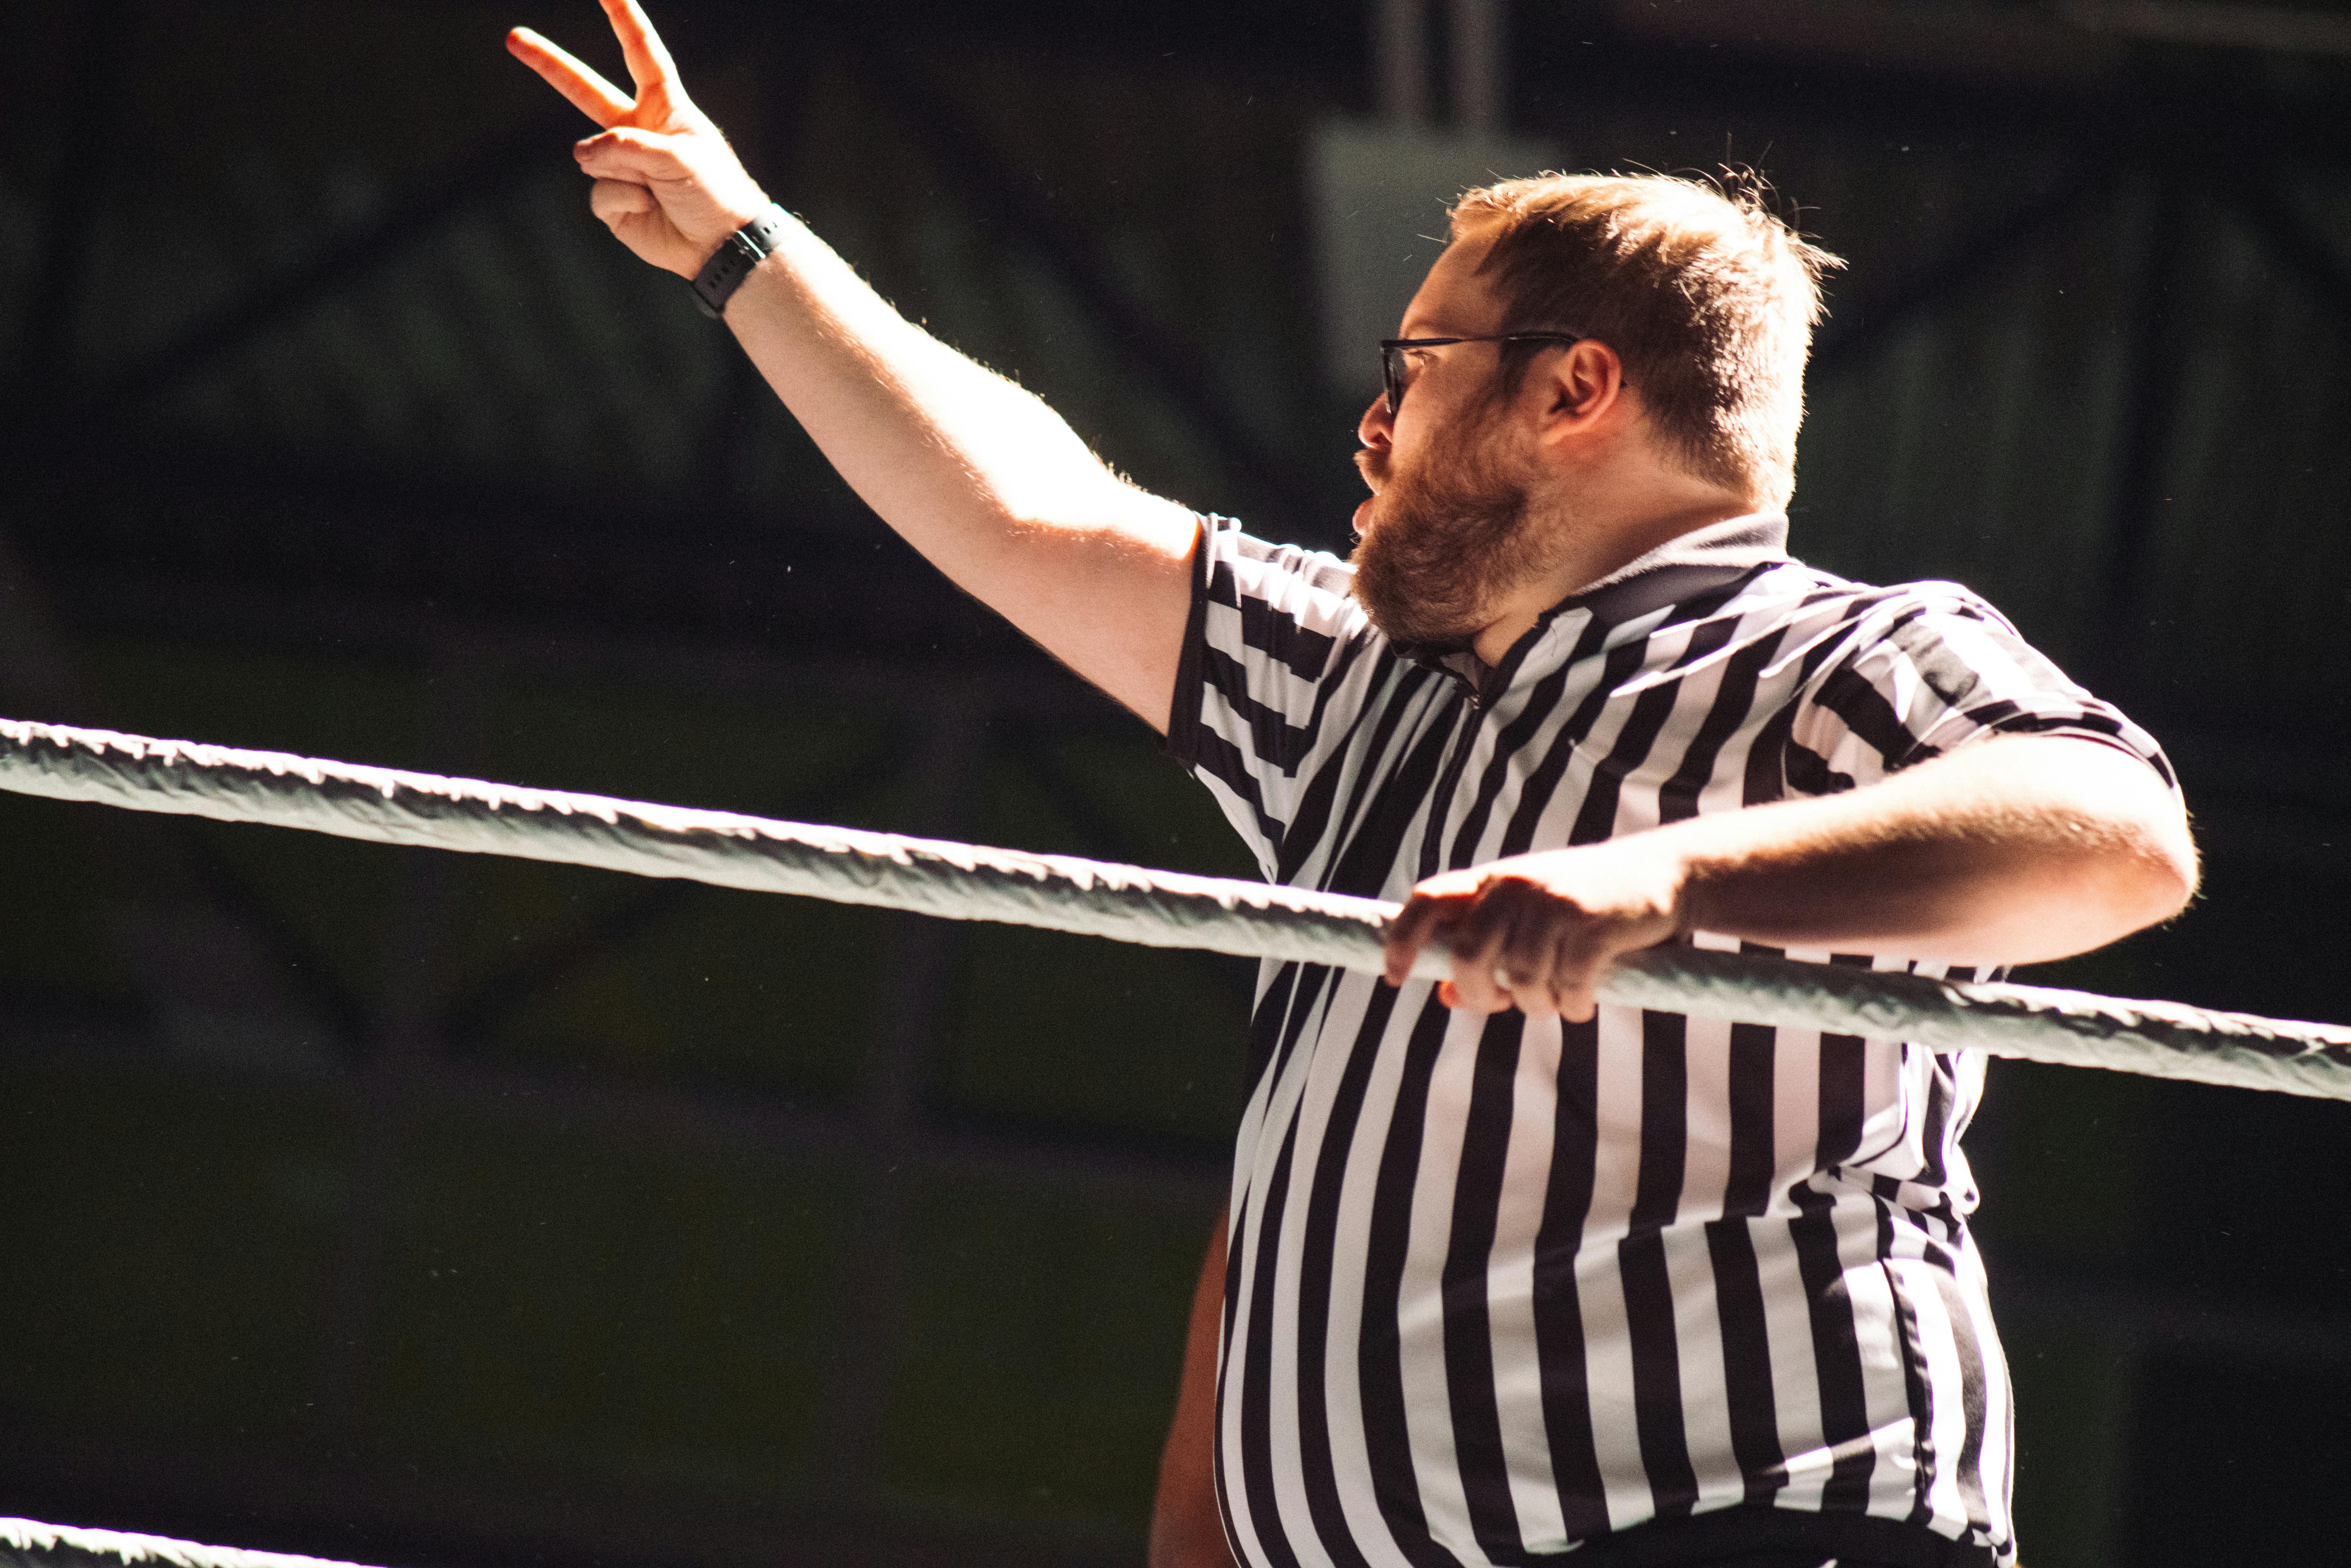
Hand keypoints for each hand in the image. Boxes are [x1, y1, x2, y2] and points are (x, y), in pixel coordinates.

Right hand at [507, 0, 769, 275]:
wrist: (720, 247)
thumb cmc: (714, 194)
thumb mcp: (679, 158)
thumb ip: (627, 146)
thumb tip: (582, 153)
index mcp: (664, 106)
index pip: (641, 52)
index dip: (623, 17)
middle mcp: (636, 130)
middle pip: (584, 88)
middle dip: (549, 63)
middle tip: (513, 37)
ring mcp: (619, 164)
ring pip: (592, 156)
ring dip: (623, 174)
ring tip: (658, 192)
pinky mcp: (611, 199)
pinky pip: (598, 192)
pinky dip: (623, 203)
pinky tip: (648, 211)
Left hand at [1380, 840, 1688, 1020]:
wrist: (1663, 873)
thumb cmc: (1587, 903)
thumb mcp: (1531, 918)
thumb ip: (1488, 951)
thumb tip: (1446, 996)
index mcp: (1493, 880)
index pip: (1427, 900)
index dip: (1402, 941)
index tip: (1393, 979)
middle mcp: (1516, 885)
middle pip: (1467, 954)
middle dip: (1479, 994)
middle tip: (1503, 1006)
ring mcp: (1555, 902)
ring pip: (1521, 978)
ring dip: (1537, 1006)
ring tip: (1558, 1002)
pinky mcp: (1593, 923)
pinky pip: (1567, 984)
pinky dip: (1573, 1005)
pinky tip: (1583, 1003)